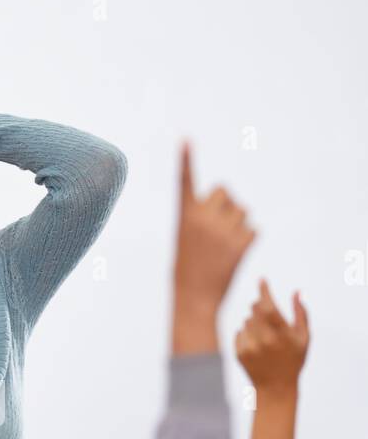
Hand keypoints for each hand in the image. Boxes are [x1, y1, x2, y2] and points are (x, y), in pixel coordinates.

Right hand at [174, 144, 255, 312]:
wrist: (194, 299)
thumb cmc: (187, 271)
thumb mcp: (186, 240)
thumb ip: (202, 219)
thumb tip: (233, 207)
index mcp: (185, 216)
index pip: (185, 182)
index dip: (186, 160)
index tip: (186, 139)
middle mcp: (203, 218)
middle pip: (225, 191)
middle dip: (226, 204)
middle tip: (218, 227)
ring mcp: (223, 230)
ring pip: (243, 211)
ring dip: (238, 223)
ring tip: (224, 246)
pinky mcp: (241, 243)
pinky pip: (253, 230)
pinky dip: (247, 240)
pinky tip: (234, 255)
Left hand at [235, 280, 309, 393]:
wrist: (275, 388)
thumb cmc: (293, 360)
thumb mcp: (304, 338)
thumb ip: (301, 314)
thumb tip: (296, 292)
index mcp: (283, 335)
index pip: (268, 307)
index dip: (264, 291)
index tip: (261, 280)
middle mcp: (265, 340)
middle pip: (255, 310)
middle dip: (260, 308)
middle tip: (268, 316)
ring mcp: (251, 347)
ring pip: (246, 321)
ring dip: (254, 323)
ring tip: (265, 338)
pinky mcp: (240, 353)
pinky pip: (239, 332)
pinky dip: (246, 334)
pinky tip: (256, 346)